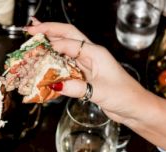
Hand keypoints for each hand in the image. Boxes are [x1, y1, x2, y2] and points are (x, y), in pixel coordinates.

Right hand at [25, 19, 148, 123]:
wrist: (135, 108)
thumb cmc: (125, 96)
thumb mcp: (100, 91)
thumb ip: (77, 87)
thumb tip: (56, 84)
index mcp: (96, 53)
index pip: (69, 43)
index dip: (52, 43)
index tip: (34, 44)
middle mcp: (91, 55)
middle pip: (68, 36)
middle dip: (49, 30)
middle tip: (31, 30)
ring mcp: (88, 64)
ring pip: (66, 49)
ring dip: (51, 43)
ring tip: (35, 38)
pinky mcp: (85, 76)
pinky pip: (66, 65)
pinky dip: (54, 62)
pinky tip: (45, 62)